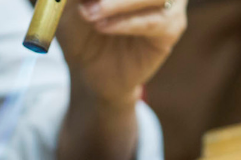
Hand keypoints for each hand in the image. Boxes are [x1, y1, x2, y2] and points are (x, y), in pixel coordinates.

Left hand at [57, 0, 187, 101]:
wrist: (90, 70)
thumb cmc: (80, 31)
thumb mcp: (68, 9)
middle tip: (85, 1)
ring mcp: (169, 3)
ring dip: (117, 3)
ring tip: (89, 15)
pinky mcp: (172, 27)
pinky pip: (154, 22)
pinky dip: (126, 23)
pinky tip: (102, 27)